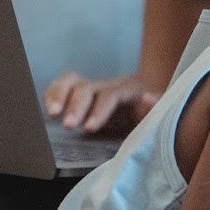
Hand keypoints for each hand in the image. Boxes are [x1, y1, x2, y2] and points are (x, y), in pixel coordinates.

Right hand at [44, 71, 159, 133]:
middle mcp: (110, 84)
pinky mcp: (83, 92)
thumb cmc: (154, 117)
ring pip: (71, 81)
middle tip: (69, 125)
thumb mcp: (160, 117)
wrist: (150, 108)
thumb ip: (155, 110)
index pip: (111, 95)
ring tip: (52, 114)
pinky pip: (64, 85)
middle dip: (76, 106)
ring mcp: (95, 86)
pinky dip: (53, 94)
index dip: (99, 111)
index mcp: (130, 90)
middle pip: (87, 88)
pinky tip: (49, 108)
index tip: (89, 128)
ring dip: (59, 96)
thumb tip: (148, 99)